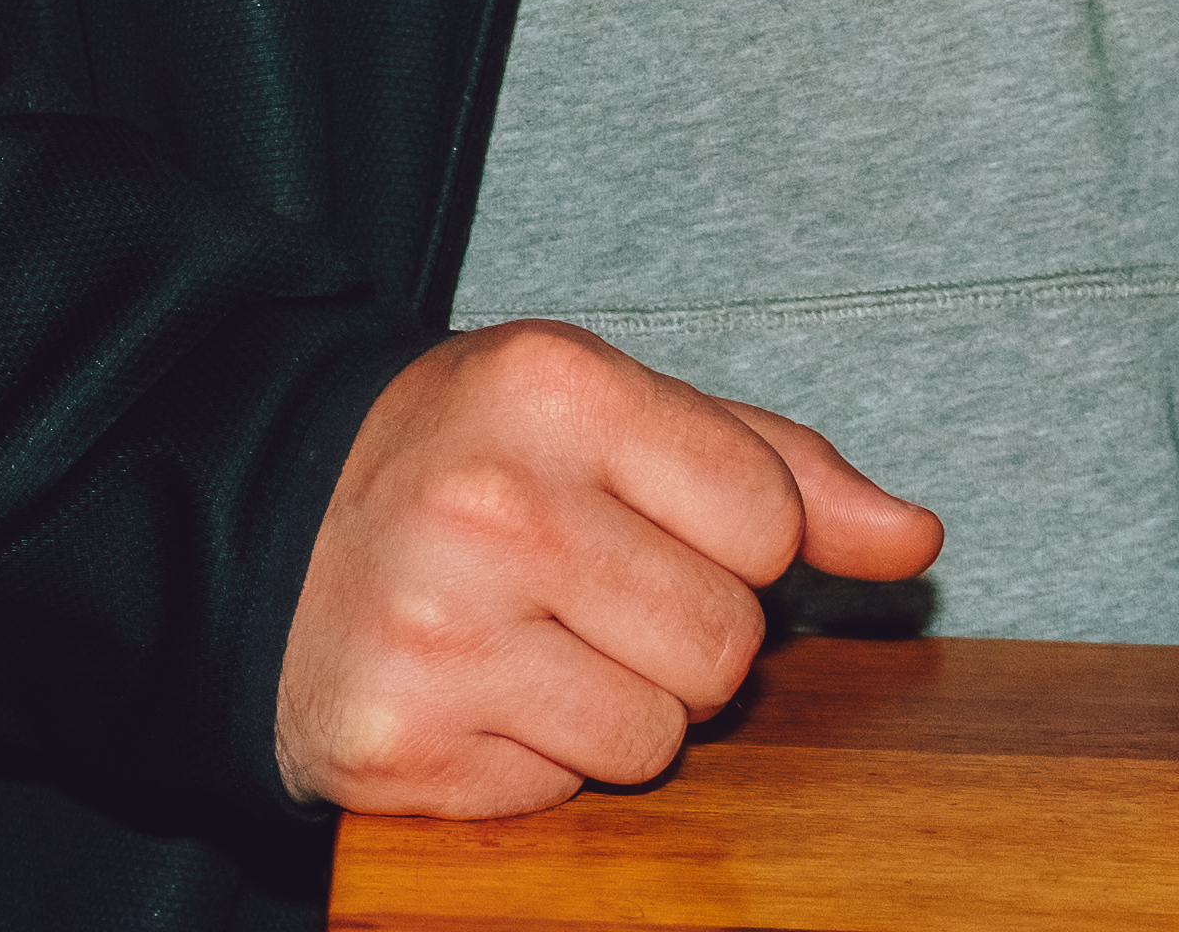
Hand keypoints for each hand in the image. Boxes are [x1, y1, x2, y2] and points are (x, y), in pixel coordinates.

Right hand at [275, 324, 940, 818]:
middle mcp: (494, 501)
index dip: (726, 540)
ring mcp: (440, 627)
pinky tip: (478, 695)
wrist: (264, 529)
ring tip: (528, 645)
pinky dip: (540, 761)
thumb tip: (915, 541)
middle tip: (581, 593)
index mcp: (553, 385)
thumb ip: (776, 469)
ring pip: (659, 736)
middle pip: (726, 644)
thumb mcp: (607, 415)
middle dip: (677, 637)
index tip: (640, 519)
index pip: (766, 520)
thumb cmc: (465, 466)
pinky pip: (569, 794)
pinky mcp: (402, 740)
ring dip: (614, 709)